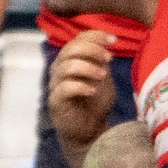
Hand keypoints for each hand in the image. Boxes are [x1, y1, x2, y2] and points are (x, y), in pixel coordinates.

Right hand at [48, 32, 116, 167]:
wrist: (89, 131)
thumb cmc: (95, 103)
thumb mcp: (102, 77)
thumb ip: (101, 61)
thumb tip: (105, 43)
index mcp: (69, 60)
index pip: (77, 39)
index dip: (95, 36)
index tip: (113, 40)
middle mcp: (59, 70)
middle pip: (70, 49)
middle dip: (92, 50)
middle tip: (109, 59)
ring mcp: (55, 85)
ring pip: (67, 66)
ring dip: (88, 68)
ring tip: (103, 76)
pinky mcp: (56, 102)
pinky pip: (65, 88)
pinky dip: (81, 86)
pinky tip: (93, 91)